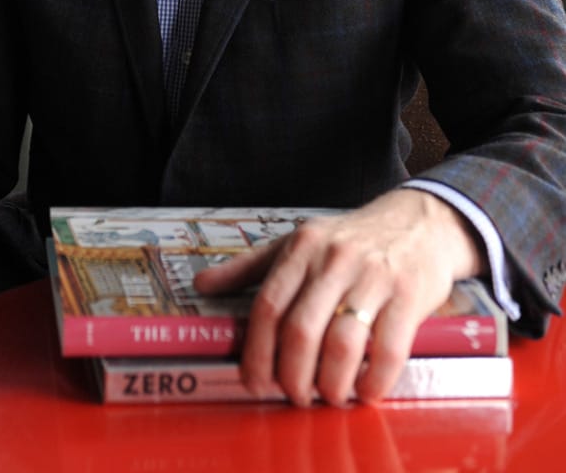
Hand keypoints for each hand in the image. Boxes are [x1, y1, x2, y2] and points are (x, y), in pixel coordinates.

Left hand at [192, 189, 484, 406]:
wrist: (418, 221)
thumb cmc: (350, 239)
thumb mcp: (295, 241)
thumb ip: (248, 267)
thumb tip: (201, 285)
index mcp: (301, 248)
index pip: (268, 306)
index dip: (257, 351)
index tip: (255, 382)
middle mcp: (334, 259)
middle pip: (301, 330)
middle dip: (292, 375)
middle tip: (294, 397)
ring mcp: (373, 277)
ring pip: (342, 343)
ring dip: (331, 383)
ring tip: (329, 397)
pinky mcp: (408, 295)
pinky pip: (388, 349)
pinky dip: (374, 381)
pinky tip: (365, 392)